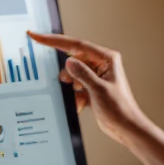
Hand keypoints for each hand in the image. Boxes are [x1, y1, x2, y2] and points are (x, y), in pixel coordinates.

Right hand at [27, 31, 148, 144]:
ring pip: (73, 75)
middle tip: (69, 84)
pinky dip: (76, 96)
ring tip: (80, 97)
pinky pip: (76, 86)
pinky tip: (82, 104)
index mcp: (106, 58)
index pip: (76, 44)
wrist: (126, 128)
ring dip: (72, 87)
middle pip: (73, 60)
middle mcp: (102, 64)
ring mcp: (96, 76)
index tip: (37, 36)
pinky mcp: (92, 87)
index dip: (54, 41)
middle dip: (68, 74)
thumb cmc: (120, 109)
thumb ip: (82, 73)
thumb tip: (68, 61)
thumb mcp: (98, 90)